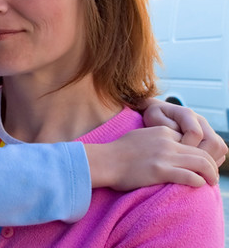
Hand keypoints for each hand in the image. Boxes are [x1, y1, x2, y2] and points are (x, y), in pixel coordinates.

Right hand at [84, 126, 219, 189]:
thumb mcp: (140, 135)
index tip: (201, 163)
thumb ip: (156, 138)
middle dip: (211, 165)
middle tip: (213, 175)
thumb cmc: (118, 151)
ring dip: (211, 174)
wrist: (104, 160)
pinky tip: (198, 185)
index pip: (191, 141)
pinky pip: (189, 176)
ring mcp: (164, 156)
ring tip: (211, 182)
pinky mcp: (160, 171)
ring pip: (201, 163)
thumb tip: (167, 146)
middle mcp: (167, 142)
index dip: (199, 153)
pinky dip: (198, 181)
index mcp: (162, 131)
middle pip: (201, 152)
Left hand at [142, 99, 227, 164]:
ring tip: (193, 169)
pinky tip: (197, 168)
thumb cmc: (154, 117)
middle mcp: (202, 122)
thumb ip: (165, 126)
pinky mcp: (212, 140)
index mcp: (187, 114)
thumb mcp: (153, 117)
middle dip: (201, 157)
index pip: (195, 133)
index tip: (174, 153)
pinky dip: (211, 163)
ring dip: (208, 162)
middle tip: (187, 166)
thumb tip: (180, 142)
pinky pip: (220, 154)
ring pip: (220, 149)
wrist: (159, 115)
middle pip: (214, 142)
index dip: (186, 145)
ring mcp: (209, 131)